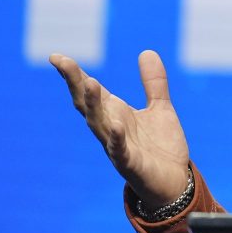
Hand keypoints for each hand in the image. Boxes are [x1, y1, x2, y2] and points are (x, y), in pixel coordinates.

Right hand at [50, 50, 191, 208]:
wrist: (175, 181)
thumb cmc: (161, 146)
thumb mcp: (160, 107)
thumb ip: (153, 82)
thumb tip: (146, 51)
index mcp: (116, 114)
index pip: (90, 91)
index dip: (74, 74)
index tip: (56, 56)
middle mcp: (111, 128)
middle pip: (87, 104)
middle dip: (75, 83)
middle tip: (63, 62)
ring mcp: (118, 147)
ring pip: (99, 124)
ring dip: (93, 104)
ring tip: (88, 81)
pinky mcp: (131, 164)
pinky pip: (120, 151)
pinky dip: (116, 138)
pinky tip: (115, 125)